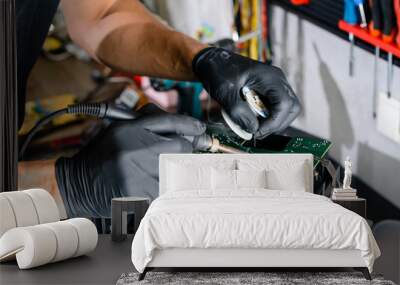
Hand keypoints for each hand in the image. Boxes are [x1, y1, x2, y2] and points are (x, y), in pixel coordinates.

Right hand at [55, 104, 205, 217]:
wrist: (81, 183)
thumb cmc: (104, 154)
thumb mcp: (122, 128)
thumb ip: (151, 122)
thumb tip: (184, 125)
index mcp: (131, 131)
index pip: (170, 122)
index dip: (189, 125)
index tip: (199, 128)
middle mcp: (136, 150)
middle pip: (181, 146)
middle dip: (183, 149)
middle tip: (176, 154)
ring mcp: (140, 174)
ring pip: (178, 169)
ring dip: (177, 170)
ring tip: (159, 171)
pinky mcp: (142, 195)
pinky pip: (169, 189)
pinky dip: (168, 187)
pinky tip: (155, 184)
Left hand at [193, 47, 300, 138]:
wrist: (212, 61)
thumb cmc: (218, 71)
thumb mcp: (225, 92)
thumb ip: (239, 112)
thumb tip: (253, 129)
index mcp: (270, 77)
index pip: (285, 104)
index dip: (274, 122)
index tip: (257, 132)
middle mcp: (277, 81)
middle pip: (291, 108)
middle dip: (277, 124)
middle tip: (258, 132)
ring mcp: (274, 86)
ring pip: (286, 110)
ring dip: (273, 123)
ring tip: (254, 128)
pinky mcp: (268, 91)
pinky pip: (276, 108)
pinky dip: (267, 118)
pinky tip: (252, 121)